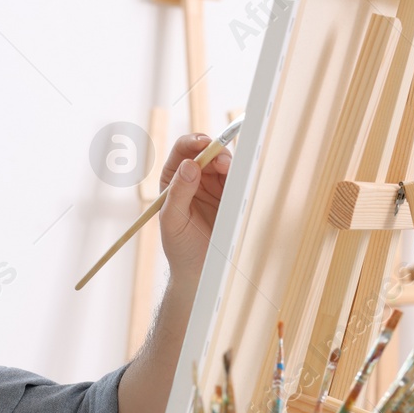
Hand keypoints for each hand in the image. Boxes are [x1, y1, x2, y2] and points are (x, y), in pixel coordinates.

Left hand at [156, 132, 231, 275]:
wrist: (199, 270)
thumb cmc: (180, 246)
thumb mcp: (173, 220)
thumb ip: (179, 193)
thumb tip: (190, 165)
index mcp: (174, 179)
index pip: (182, 151)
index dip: (192, 142)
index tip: (202, 143)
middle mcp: (194, 178)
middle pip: (207, 152)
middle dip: (215, 151)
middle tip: (221, 161)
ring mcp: (215, 186)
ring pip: (225, 163)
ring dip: (228, 162)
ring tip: (228, 169)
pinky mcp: (232, 196)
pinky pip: (238, 180)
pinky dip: (240, 175)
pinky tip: (239, 179)